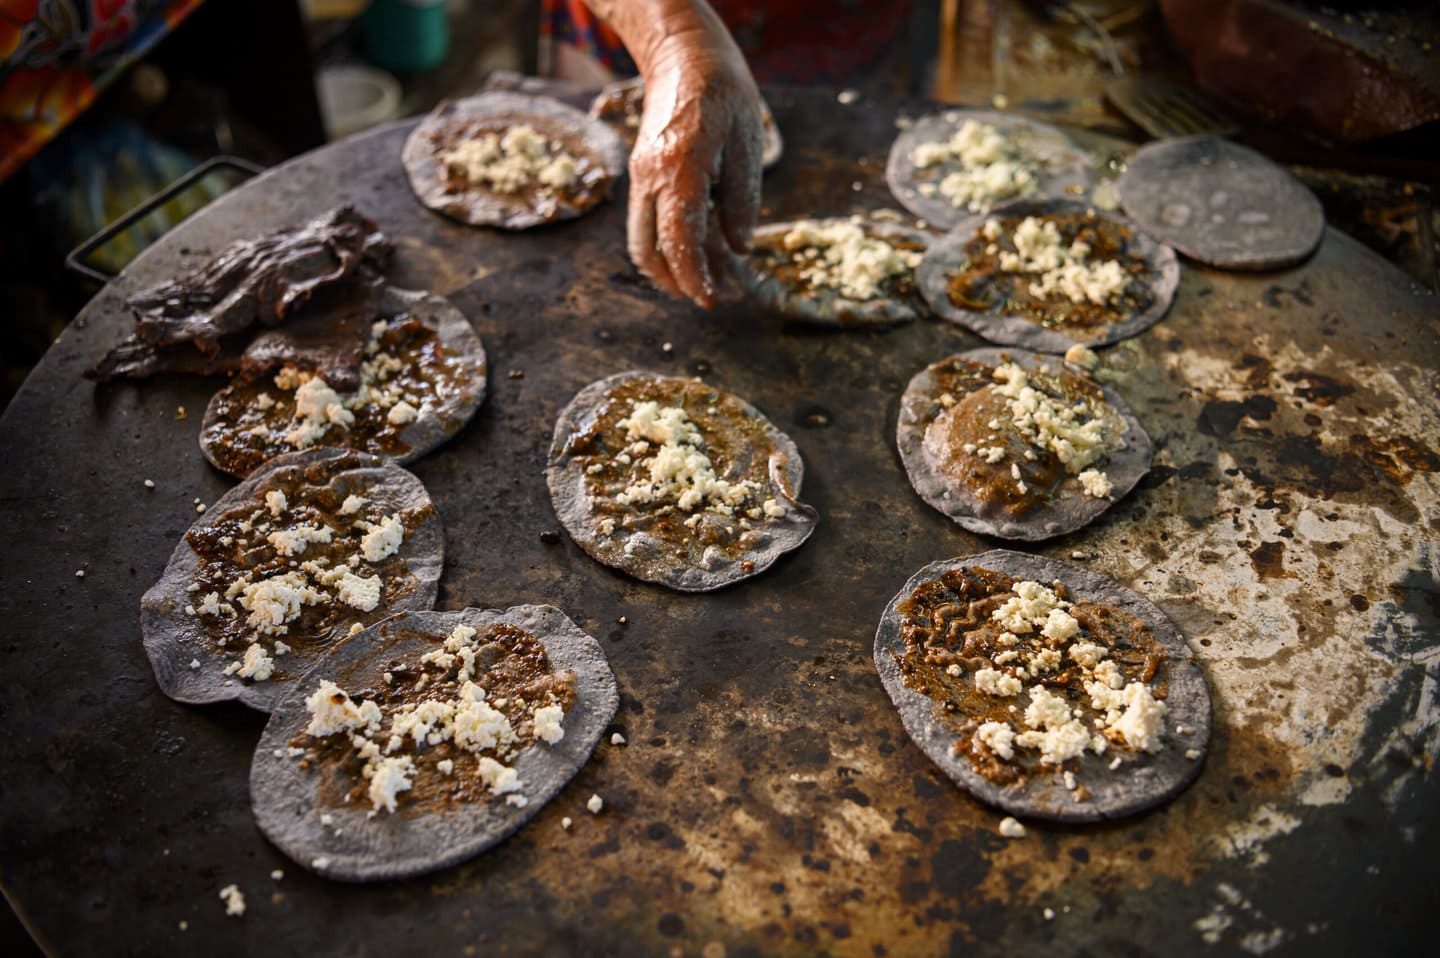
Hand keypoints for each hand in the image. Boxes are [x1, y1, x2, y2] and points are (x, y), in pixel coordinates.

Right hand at [626, 28, 762, 307]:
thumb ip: (743, 199)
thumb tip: (739, 249)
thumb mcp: (748, 141)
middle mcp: (650, 177)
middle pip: (649, 250)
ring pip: (640, 242)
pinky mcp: (640, 174)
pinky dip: (664, 245)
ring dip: (666, 269)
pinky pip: (644, 222)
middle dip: (676, 282)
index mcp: (681, 168)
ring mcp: (639, 176)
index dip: (694, 277)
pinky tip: (696, 246)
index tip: (711, 300)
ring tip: (703, 277)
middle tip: (708, 296)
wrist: (682, 53)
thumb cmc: (723, 91)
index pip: (679, 239)